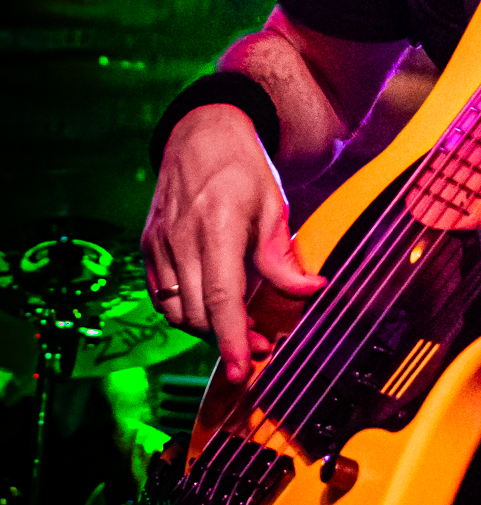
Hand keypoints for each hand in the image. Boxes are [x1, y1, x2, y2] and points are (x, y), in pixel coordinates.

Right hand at [141, 106, 324, 384]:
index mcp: (216, 226)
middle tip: (263, 344)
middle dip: (230, 339)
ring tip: (240, 327)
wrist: (201, 134)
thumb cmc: (242, 168)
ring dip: (207, 329)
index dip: (233, 340)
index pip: (222, 299)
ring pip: (178, 311)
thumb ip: (283, 257)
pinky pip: (163, 297)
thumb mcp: (273, 207)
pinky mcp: (148, 246)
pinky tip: (211, 306)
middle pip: (199, 313)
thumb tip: (309, 292)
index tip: (244, 369)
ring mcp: (159, 244)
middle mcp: (180, 239)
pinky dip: (186, 311)